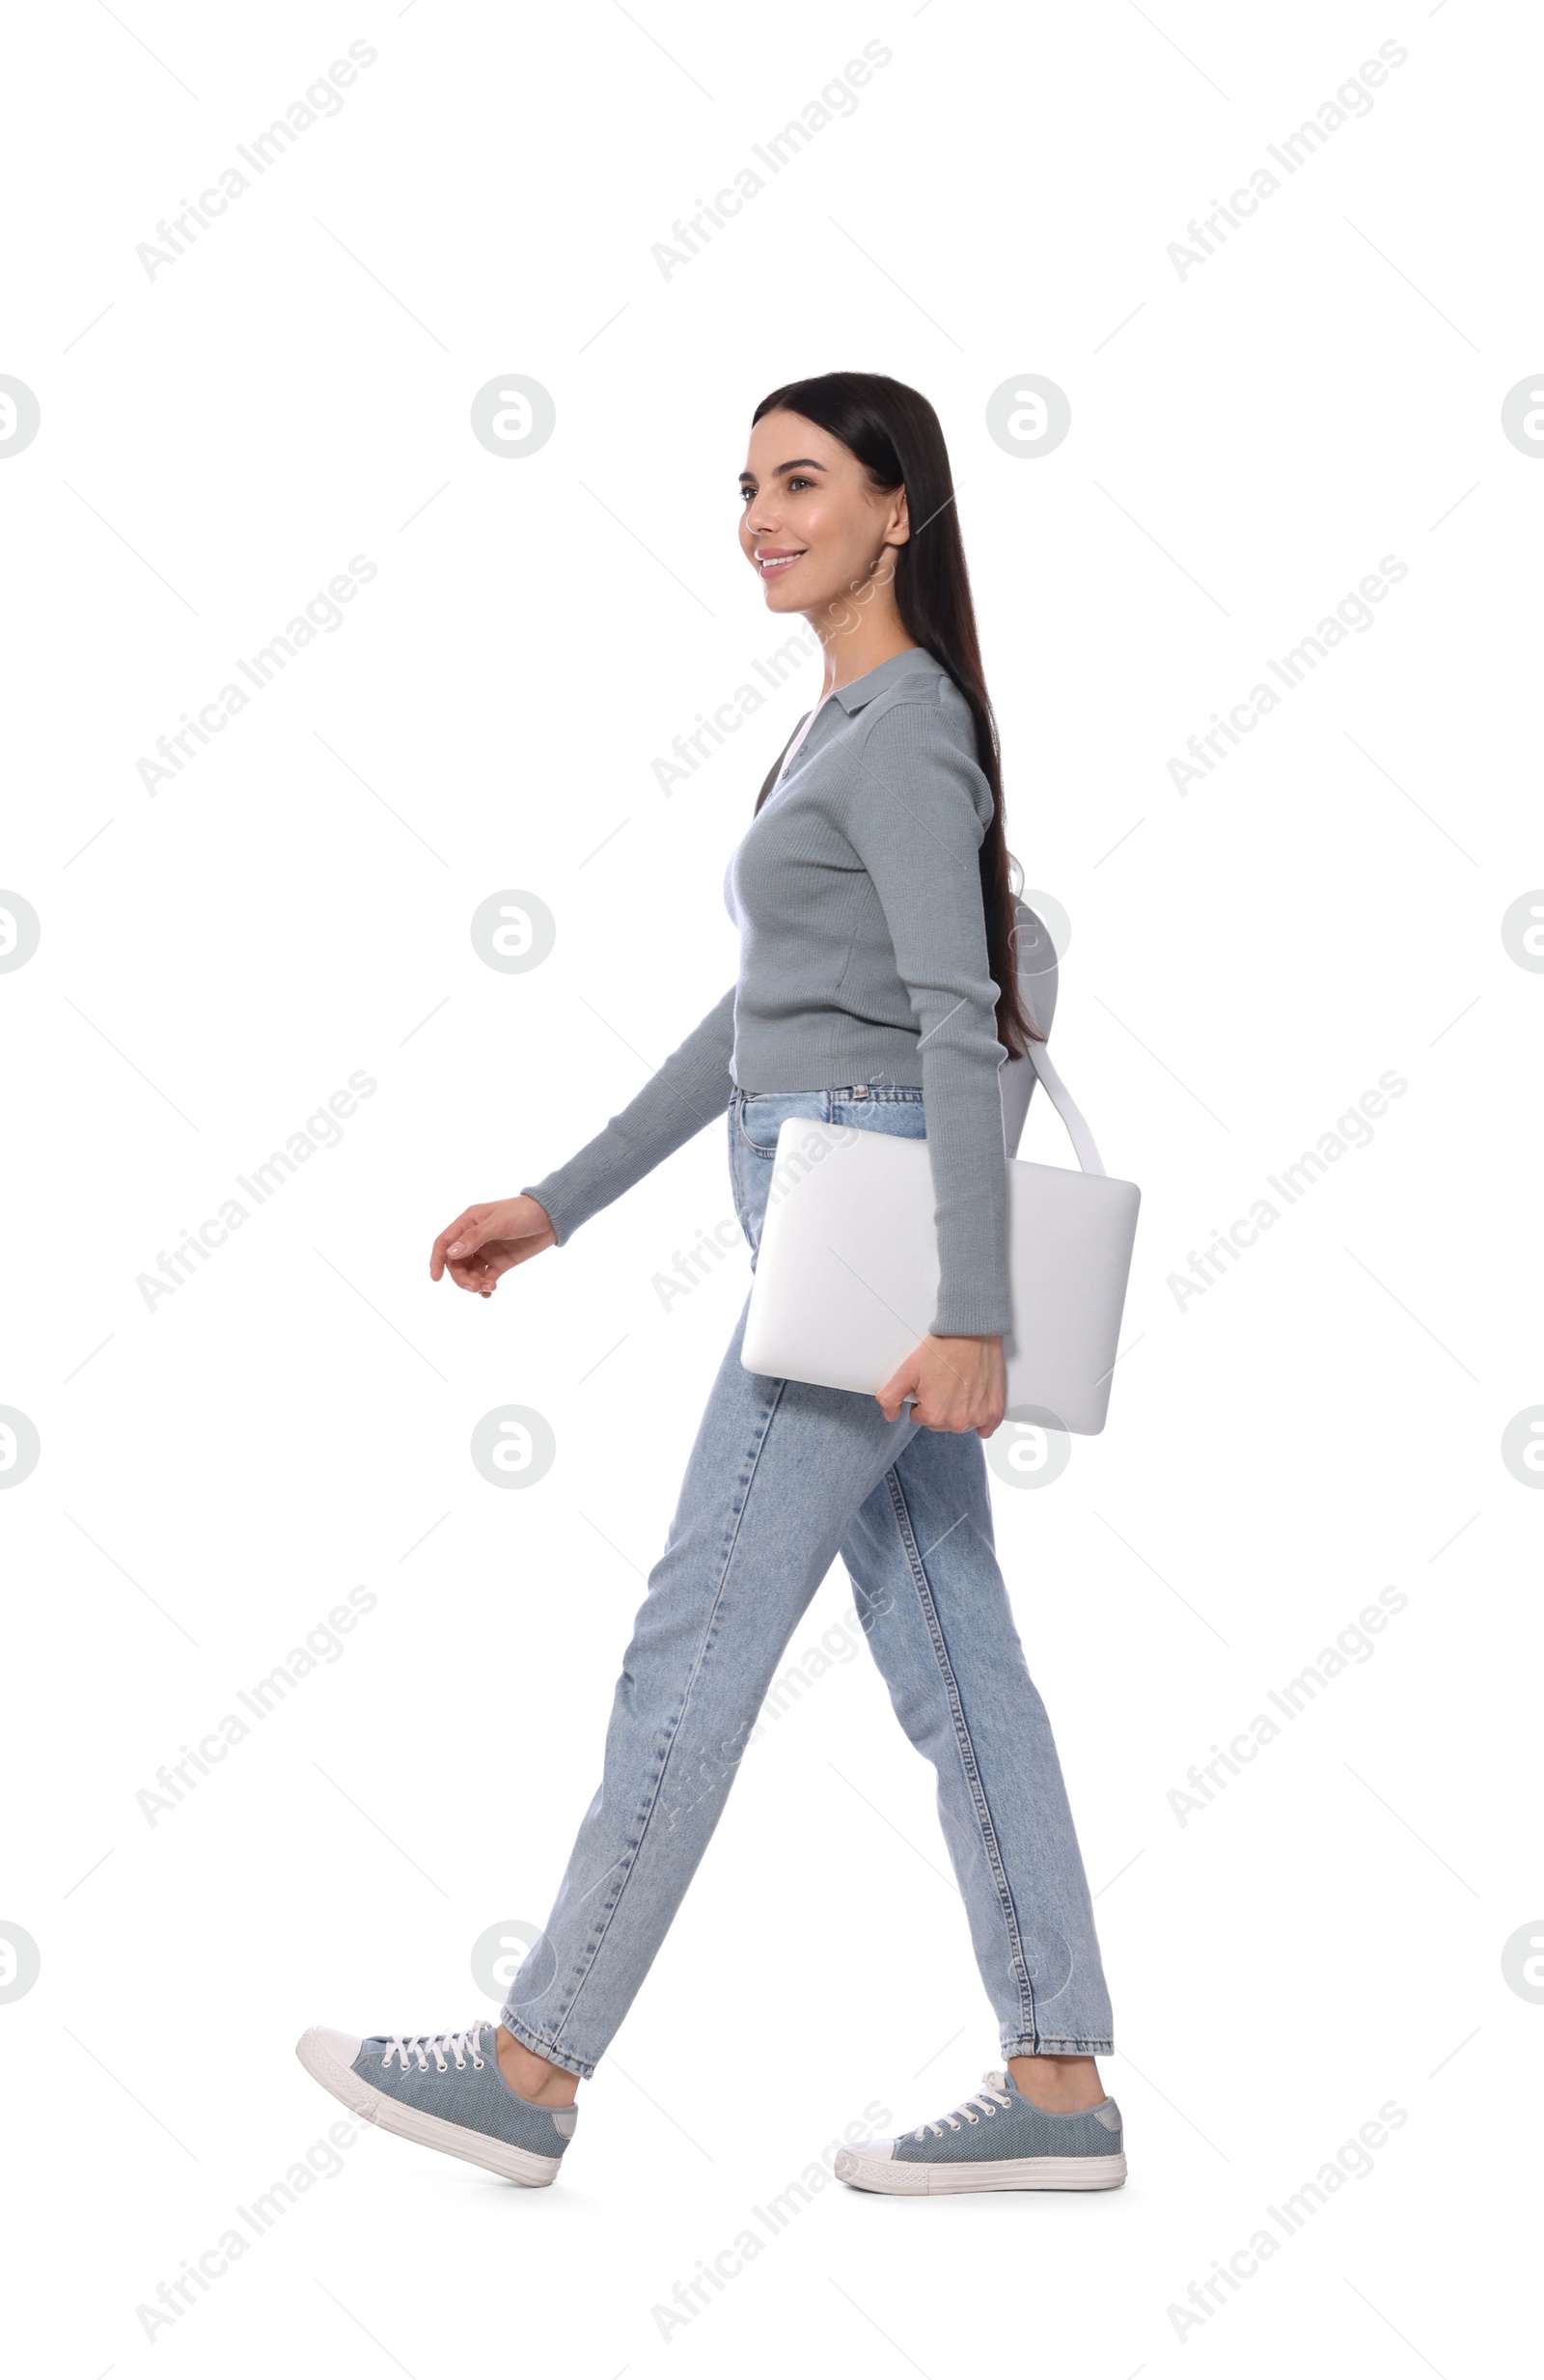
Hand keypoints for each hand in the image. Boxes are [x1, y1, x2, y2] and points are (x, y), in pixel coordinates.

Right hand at [430, 1196, 555, 1297]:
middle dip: (461, 1277)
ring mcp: (487, 1251)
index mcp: (468, 1223)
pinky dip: (485, 1286)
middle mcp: (474, 1238)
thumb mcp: (498, 1223)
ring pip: (470, 1272)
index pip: (445, 1242)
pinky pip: (486, 1277)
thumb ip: (475, 1238)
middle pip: (456, 1263)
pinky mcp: (500, 1262)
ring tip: (487, 1289)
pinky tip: (490, 1292)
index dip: (436, 1260)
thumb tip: (451, 1253)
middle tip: (473, 1287)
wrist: (551, 1217)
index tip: (436, 1278)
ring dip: (474, 1283)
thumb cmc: (522, 1213)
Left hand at [876, 1334, 1005, 1435]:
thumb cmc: (943, 1348)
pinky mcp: (995, 1411)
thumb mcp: (907, 1370)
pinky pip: (985, 1428)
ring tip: (960, 1385)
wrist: (972, 1332)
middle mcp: (957, 1421)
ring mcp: (978, 1417)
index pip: (920, 1417)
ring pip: (960, 1423)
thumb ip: (890, 1397)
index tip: (930, 1382)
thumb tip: (890, 1415)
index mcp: (934, 1415)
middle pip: (940, 1423)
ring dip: (959, 1410)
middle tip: (944, 1381)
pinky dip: (980, 1417)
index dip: (922, 1398)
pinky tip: (975, 1401)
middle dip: (940, 1406)